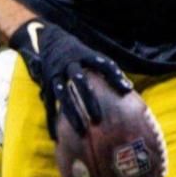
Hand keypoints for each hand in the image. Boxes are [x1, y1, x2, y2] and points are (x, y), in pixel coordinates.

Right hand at [12, 18, 131, 138]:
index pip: (102, 63)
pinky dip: (52, 121)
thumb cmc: (78, 52)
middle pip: (79, 81)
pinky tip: (56, 137)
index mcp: (84, 54)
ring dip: (72, 114)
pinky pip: (49, 104)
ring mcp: (55, 74)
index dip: (114, 75)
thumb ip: (109, 71)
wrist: (49, 39)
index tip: (126, 89)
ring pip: (63, 95)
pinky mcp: (46, 84)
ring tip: (82, 132)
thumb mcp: (92, 55)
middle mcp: (69, 63)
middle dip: (88, 99)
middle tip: (98, 118)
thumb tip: (129, 89)